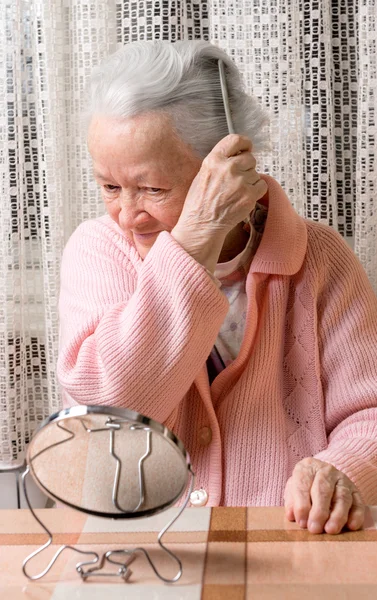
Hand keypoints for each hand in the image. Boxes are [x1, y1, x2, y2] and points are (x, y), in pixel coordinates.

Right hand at [171, 134, 266, 271]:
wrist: (201, 225)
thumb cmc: (199, 203)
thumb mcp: (203, 174)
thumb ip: (219, 162)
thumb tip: (237, 155)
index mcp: (214, 160)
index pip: (236, 140)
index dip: (245, 144)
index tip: (247, 148)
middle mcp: (227, 168)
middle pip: (250, 158)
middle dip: (246, 168)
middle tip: (237, 180)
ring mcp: (240, 182)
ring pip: (255, 173)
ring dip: (250, 182)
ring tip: (235, 193)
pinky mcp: (249, 195)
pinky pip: (262, 186)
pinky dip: (255, 192)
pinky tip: (242, 198)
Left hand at [284, 458, 364, 533]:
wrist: (323, 477)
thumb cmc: (304, 486)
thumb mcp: (293, 489)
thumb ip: (292, 501)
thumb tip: (292, 516)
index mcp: (307, 467)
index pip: (303, 483)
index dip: (301, 504)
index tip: (301, 522)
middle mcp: (326, 471)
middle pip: (324, 490)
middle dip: (319, 511)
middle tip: (315, 529)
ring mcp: (343, 480)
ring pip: (342, 497)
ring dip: (337, 515)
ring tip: (330, 530)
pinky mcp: (355, 491)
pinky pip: (358, 503)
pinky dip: (356, 515)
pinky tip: (351, 526)